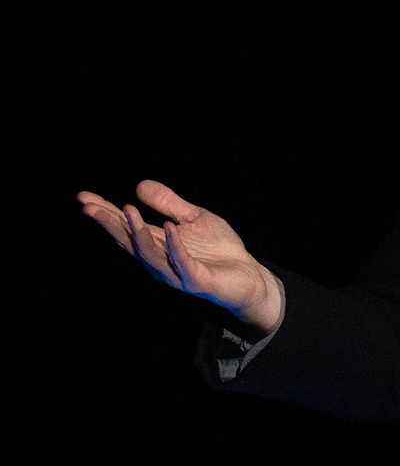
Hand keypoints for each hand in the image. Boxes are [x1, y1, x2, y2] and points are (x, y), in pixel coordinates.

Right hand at [77, 180, 284, 331]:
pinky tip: (170, 227)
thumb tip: (138, 185)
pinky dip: (175, 246)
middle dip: (110, 224)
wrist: (248, 275)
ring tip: (127, 210)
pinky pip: (182, 262)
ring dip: (137, 232)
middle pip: (129, 242)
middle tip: (89, 207)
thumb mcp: (194, 218)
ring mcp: (176, 272)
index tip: (84, 198)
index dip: (106, 214)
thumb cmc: (218, 249)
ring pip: (150, 254)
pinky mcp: (197, 280)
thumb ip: (169, 204)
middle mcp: (161, 260)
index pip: (126, 229)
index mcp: (158, 244)